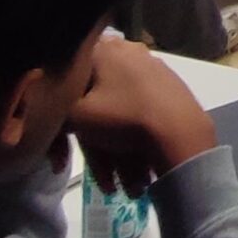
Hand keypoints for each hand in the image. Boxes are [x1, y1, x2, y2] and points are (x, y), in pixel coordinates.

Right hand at [68, 37, 216, 198]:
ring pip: (121, 118)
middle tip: (106, 183)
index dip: (62, 125)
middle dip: (99, 153)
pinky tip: (139, 177)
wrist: (182, 132)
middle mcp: (128, 53)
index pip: (69, 82)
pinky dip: (135, 146)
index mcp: (104, 49)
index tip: (63, 156)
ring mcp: (153, 70)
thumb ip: (55, 106)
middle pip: (98, 108)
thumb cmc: (123, 117)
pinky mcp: (170, 89)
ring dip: (120, 158)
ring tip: (129, 188)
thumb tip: (56, 110)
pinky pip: (140, 117)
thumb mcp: (74, 114)